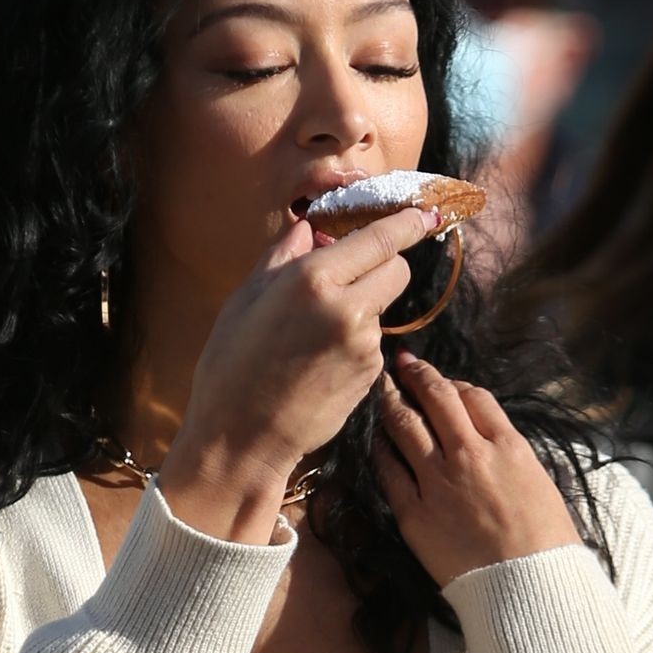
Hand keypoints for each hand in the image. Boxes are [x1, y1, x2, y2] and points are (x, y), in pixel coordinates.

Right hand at [161, 207, 440, 541]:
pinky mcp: (371, 374)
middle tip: (352, 275)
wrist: (242, 437)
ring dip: (363, 306)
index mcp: (312, 280)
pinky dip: (356, 341)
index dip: (407, 223)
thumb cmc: (231, 366)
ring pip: (383, 307)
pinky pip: (374, 341)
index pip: (381, 237)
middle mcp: (347, 307)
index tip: (420, 214)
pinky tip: (320, 360)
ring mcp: (365, 344)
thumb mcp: (244, 299)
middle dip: (382, 265)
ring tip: (314, 333)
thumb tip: (309, 227)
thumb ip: (283, 256)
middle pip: (397, 269)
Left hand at [373, 350, 580, 586]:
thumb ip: (509, 455)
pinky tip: (376, 441)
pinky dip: (380, 449)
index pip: (474, 396)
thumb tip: (486, 439)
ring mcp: (438, 483)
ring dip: (390, 402)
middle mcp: (471, 455)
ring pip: (405, 426)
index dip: (454, 383)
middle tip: (403, 366)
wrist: (529, 589)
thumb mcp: (540, 483)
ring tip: (382, 391)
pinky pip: (388, 470)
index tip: (443, 382)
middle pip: (436, 399)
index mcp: (509, 446)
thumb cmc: (546, 544)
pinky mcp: (414, 513)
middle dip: (416, 376)